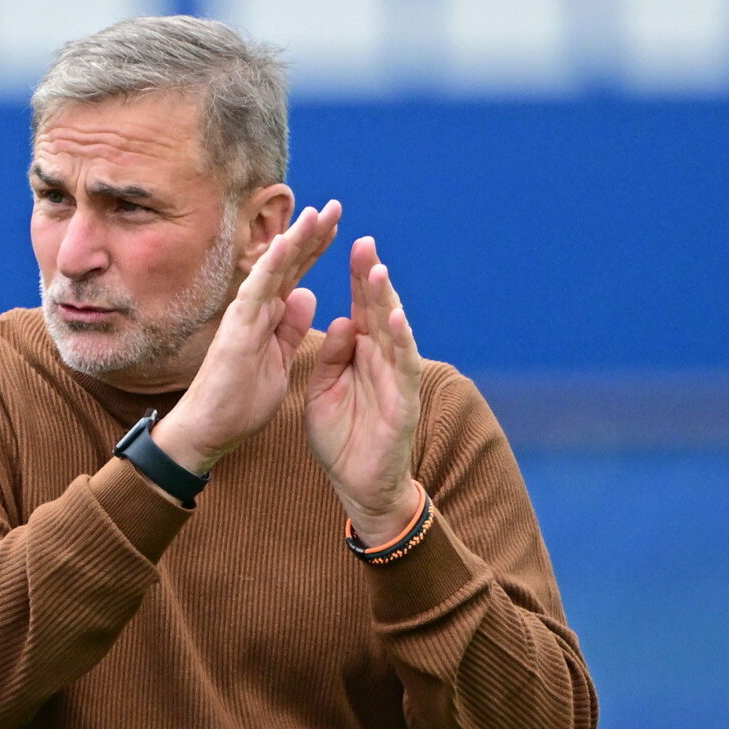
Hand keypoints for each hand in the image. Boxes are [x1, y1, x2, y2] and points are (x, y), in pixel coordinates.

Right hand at [159, 202, 343, 474]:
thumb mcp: (279, 361)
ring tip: (317, 214)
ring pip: (272, 269)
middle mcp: (256, 309)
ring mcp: (244, 315)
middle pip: (287, 264)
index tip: (338, 227)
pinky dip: (270, 266)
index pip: (296, 275)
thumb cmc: (240, 401)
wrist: (211, 430)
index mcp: (269, 317)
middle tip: (335, 207)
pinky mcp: (236, 328)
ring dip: (294, 240)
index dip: (316, 250)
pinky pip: (256, 290)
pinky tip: (286, 242)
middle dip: (311, 235)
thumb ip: (290, 328)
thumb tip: (306, 295)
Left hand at [305, 235, 425, 544]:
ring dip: (387, 302)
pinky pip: (403, 369)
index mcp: (363, 354)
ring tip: (377, 272)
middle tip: (363, 242)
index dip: (355, 279)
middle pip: (378, 311)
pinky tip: (396, 320)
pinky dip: (401, 343)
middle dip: (371, 278)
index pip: (360, 308)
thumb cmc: (343, 438)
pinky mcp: (404, 403)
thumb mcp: (324, 391)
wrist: (359, 485)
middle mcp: (384, 360)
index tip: (346, 244)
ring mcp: (397, 379)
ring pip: (394, 333)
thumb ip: (332, 357)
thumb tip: (343, 322)